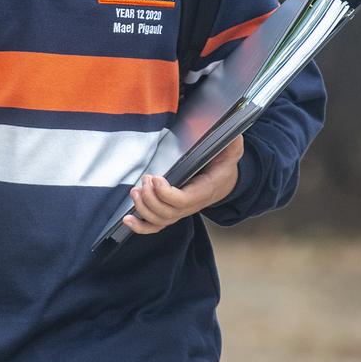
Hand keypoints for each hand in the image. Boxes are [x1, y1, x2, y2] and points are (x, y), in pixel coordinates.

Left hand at [123, 135, 243, 234]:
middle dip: (151, 198)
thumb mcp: (231, 151)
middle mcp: (192, 204)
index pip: (184, 200)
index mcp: (205, 190)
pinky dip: (141, 227)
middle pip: (168, 213)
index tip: (156, 178)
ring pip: (160, 220)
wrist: (225, 181)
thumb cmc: (223, 164)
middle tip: (145, 180)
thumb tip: (233, 134)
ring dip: (143, 209)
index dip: (167, 194)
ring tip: (135, 191)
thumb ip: (232, 143)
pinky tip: (128, 219)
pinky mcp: (172, 212)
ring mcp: (181, 211)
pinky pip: (156, 226)